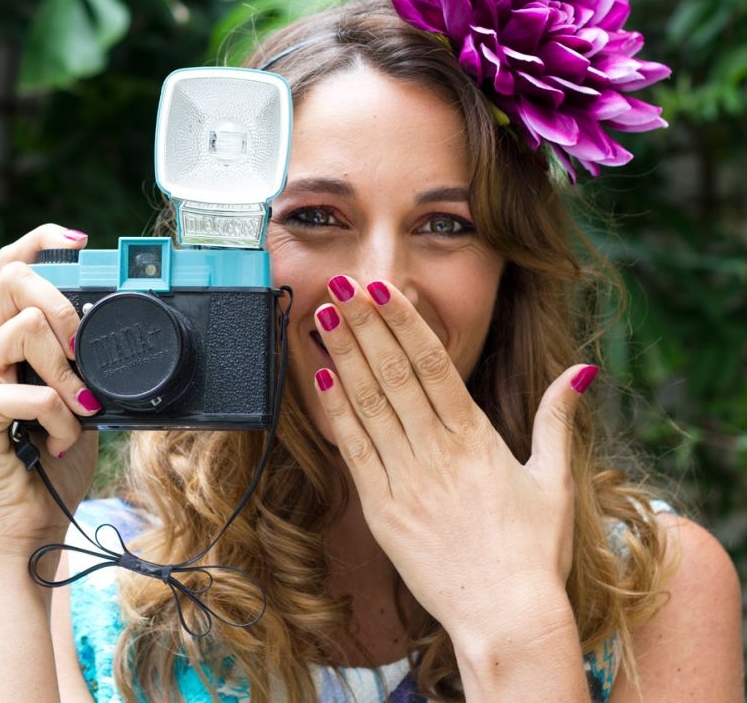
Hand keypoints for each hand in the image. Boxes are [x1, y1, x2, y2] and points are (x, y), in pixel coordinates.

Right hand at [0, 224, 98, 551]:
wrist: (31, 517)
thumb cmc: (55, 454)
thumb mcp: (79, 392)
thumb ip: (81, 357)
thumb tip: (111, 323)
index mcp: (5, 336)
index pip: (13, 267)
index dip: (43, 243)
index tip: (80, 241)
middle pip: (15, 279)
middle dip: (66, 308)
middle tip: (84, 354)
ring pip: (28, 327)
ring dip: (70, 373)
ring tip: (79, 411)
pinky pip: (34, 391)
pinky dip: (63, 418)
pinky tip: (62, 440)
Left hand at [312, 275, 595, 644]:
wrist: (506, 620)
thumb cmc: (534, 553)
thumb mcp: (554, 479)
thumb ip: (558, 419)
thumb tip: (582, 370)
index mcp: (476, 438)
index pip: (434, 364)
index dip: (404, 322)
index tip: (381, 289)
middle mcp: (436, 452)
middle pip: (394, 374)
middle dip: (366, 324)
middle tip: (341, 283)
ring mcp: (406, 480)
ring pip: (370, 405)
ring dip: (344, 357)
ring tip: (324, 316)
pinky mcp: (383, 511)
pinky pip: (355, 452)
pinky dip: (337, 414)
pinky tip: (320, 380)